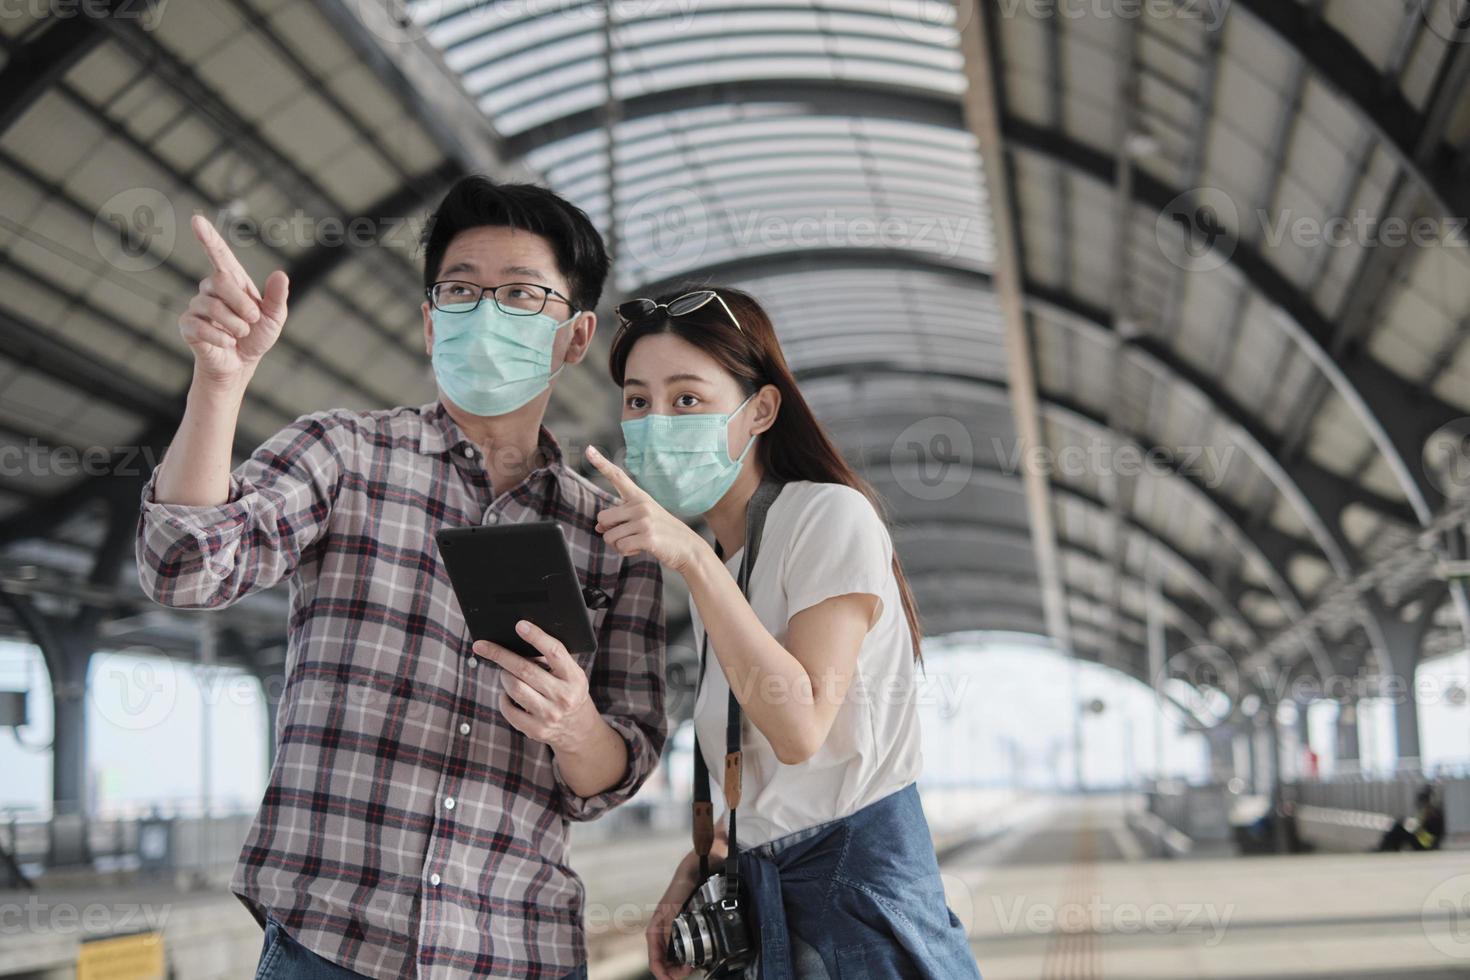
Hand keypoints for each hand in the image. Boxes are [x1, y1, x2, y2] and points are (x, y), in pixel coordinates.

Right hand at [180, 215, 288, 388]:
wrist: (241, 364)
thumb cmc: (257, 336)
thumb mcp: (274, 317)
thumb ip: (277, 297)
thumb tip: (280, 275)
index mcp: (233, 281)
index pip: (219, 254)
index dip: (208, 238)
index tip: (196, 220)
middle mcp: (211, 289)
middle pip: (220, 282)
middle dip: (242, 304)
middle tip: (252, 320)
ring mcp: (197, 306)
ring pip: (212, 306)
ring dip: (235, 325)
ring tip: (240, 335)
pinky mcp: (187, 325)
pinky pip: (200, 326)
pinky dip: (221, 338)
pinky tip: (228, 343)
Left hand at [474, 620, 596, 750]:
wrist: (578, 728)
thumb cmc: (569, 691)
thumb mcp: (571, 673)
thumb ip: (553, 659)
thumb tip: (518, 640)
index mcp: (574, 677)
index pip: (555, 652)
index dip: (537, 637)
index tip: (520, 625)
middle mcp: (563, 696)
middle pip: (525, 669)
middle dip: (500, 654)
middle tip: (482, 646)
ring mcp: (549, 715)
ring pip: (514, 687)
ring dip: (505, 676)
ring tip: (507, 673)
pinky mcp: (536, 729)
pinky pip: (508, 708)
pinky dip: (504, 697)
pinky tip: (509, 694)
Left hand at [586, 446, 708, 574]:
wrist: (689, 547)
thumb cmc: (663, 533)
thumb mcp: (643, 520)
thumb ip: (620, 519)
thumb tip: (598, 527)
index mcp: (639, 497)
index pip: (617, 476)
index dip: (601, 463)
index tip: (589, 449)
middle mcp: (641, 505)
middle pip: (602, 517)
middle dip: (609, 530)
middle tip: (626, 535)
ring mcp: (645, 520)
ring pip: (609, 536)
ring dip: (617, 545)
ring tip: (635, 543)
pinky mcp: (648, 537)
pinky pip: (620, 547)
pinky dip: (626, 552)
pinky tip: (639, 549)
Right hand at [646, 853, 700, 979]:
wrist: (697, 869)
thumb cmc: (681, 886)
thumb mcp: (671, 909)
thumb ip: (667, 928)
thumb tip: (668, 951)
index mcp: (656, 929)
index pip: (654, 959)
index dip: (662, 973)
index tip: (672, 979)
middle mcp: (663, 932)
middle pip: (663, 961)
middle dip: (673, 972)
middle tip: (688, 971)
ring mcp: (673, 930)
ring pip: (672, 957)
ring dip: (679, 966)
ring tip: (691, 967)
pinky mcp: (683, 927)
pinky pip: (682, 947)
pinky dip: (687, 956)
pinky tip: (694, 957)